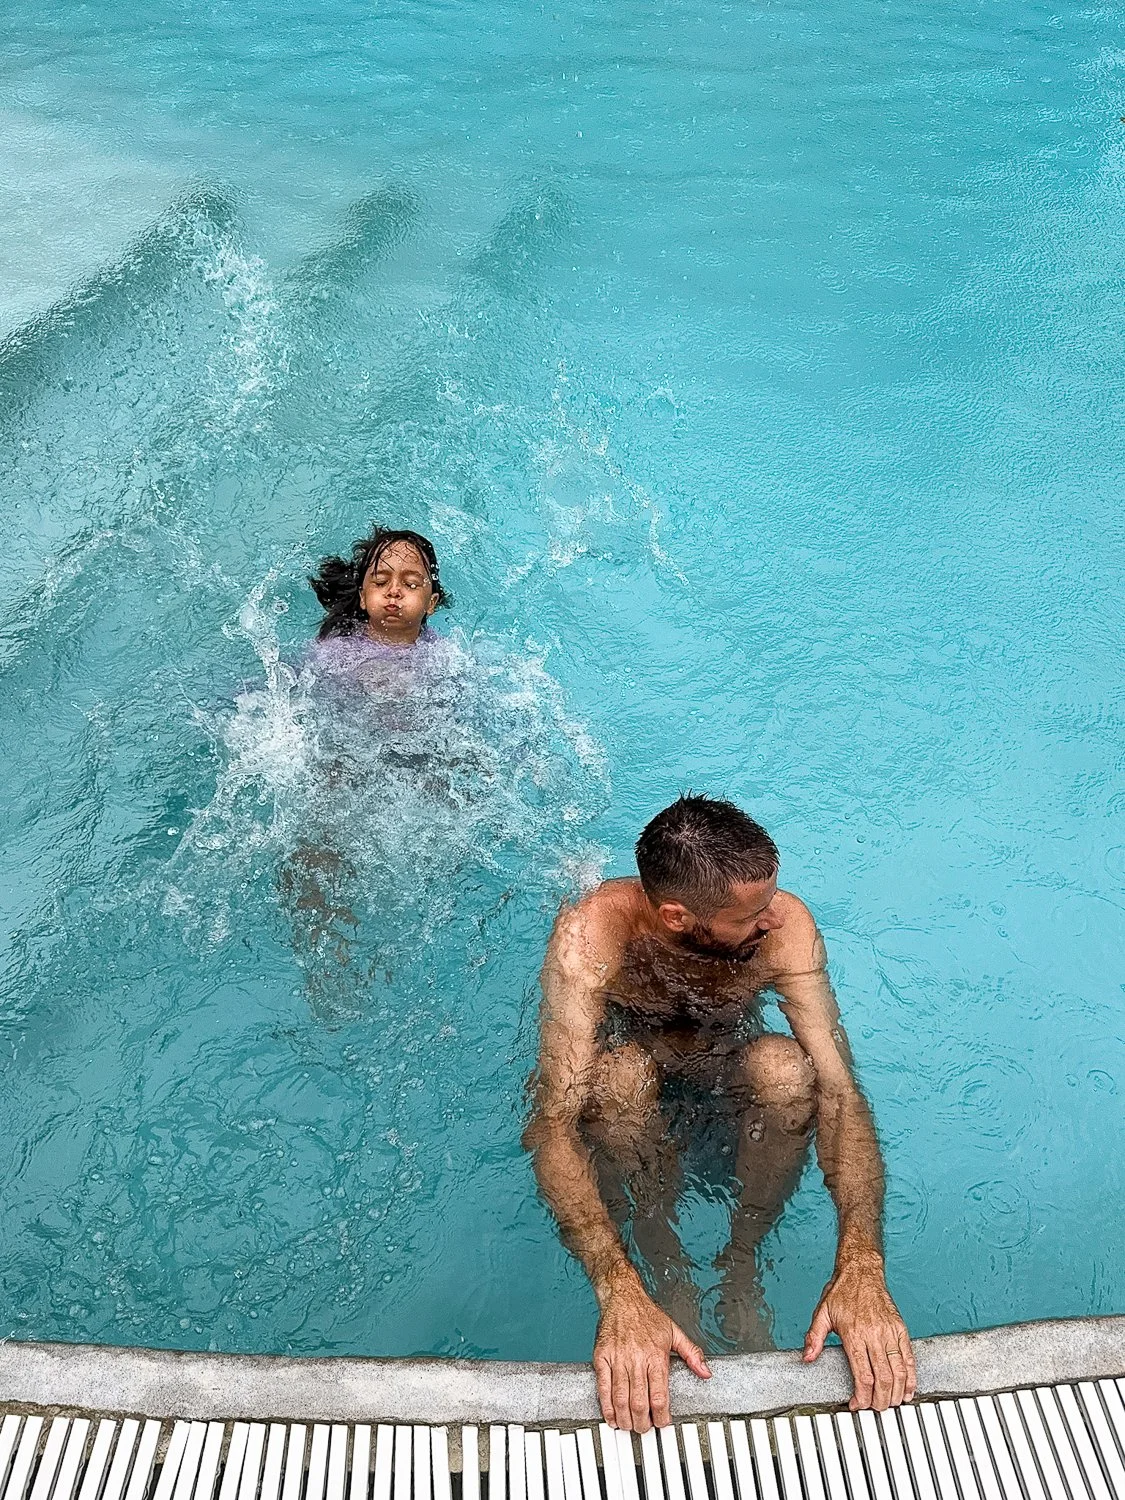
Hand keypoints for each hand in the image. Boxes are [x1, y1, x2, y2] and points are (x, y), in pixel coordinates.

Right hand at [593, 1281, 710, 1431]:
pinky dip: (607, 1406)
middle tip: (645, 1429)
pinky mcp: (601, 1357)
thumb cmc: (647, 1315)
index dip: (661, 1416)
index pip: (659, 1395)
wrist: (622, 1297)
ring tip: (630, 1426)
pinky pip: (603, 1387)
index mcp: (656, 1355)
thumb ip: (692, 1353)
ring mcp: (617, 1358)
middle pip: (639, 1402)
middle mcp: (636, 1359)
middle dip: (642, 1423)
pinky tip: (612, 1416)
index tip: (662, 1423)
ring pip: (620, 1398)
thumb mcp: (674, 1331)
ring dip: (625, 1418)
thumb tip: (706, 1372)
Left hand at [803, 1254, 914, 1410]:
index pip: (862, 1375)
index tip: (856, 1405)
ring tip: (890, 1404)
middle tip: (874, 1410)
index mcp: (854, 1334)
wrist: (861, 1270)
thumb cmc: (841, 1291)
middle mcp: (874, 1334)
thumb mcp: (822, 1312)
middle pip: (883, 1378)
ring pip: (898, 1371)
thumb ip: (814, 1337)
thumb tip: (807, 1358)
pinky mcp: (901, 1328)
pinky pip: (909, 1358)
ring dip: (896, 1393)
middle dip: (880, 1401)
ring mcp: (890, 1332)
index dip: (862, 1397)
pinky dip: (911, 1378)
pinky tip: (908, 1390)